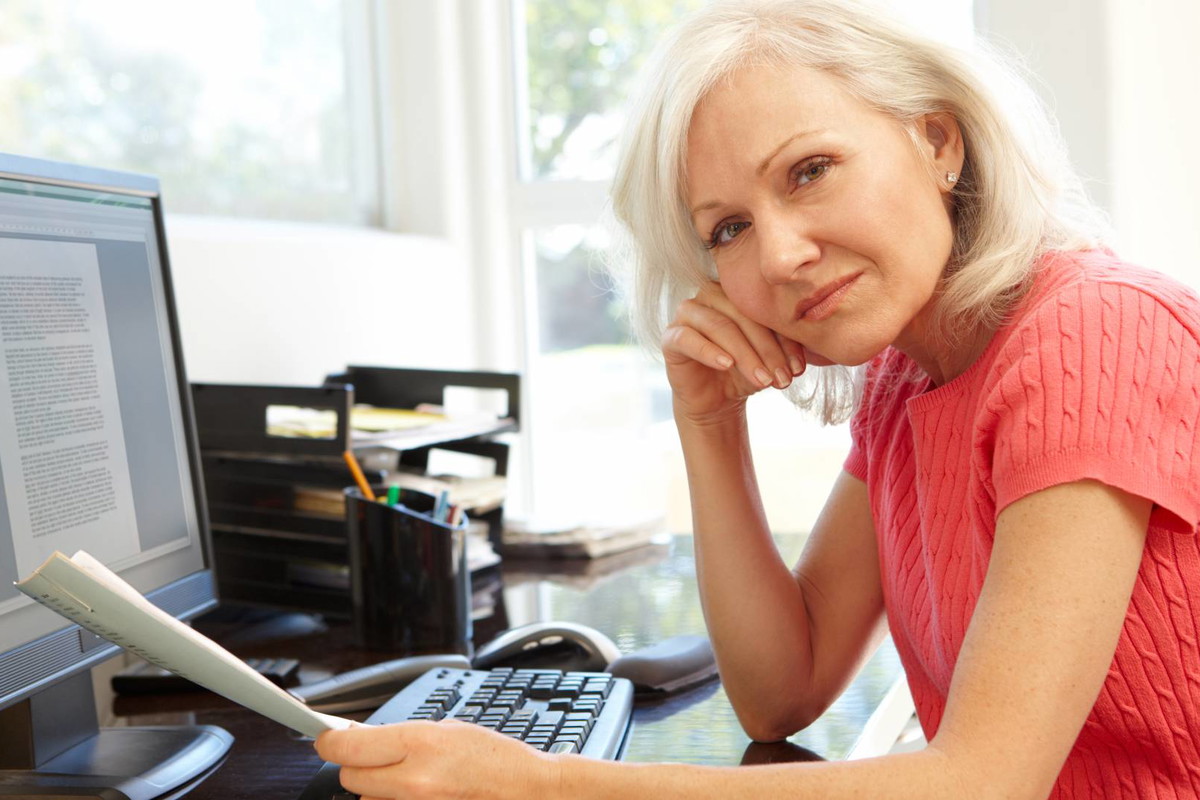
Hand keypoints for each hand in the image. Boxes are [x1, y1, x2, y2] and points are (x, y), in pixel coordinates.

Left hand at [315, 720, 558, 799]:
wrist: (523, 789)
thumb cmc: (493, 757)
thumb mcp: (446, 728)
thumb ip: (400, 734)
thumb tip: (360, 736)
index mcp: (419, 744)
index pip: (348, 747)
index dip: (329, 741)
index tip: (324, 737)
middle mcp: (413, 780)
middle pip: (350, 778)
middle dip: (355, 765)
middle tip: (372, 755)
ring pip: (366, 799)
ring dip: (376, 787)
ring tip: (408, 775)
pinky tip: (416, 790)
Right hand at [662, 281, 818, 424]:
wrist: (717, 399)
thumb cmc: (747, 370)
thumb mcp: (771, 357)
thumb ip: (786, 343)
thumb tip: (814, 340)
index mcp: (737, 292)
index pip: (763, 308)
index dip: (784, 338)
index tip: (799, 368)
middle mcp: (710, 295)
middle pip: (742, 315)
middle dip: (767, 349)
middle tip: (782, 378)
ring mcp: (687, 313)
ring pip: (719, 326)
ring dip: (744, 355)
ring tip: (763, 380)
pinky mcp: (671, 336)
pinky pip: (687, 338)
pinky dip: (709, 351)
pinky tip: (727, 366)